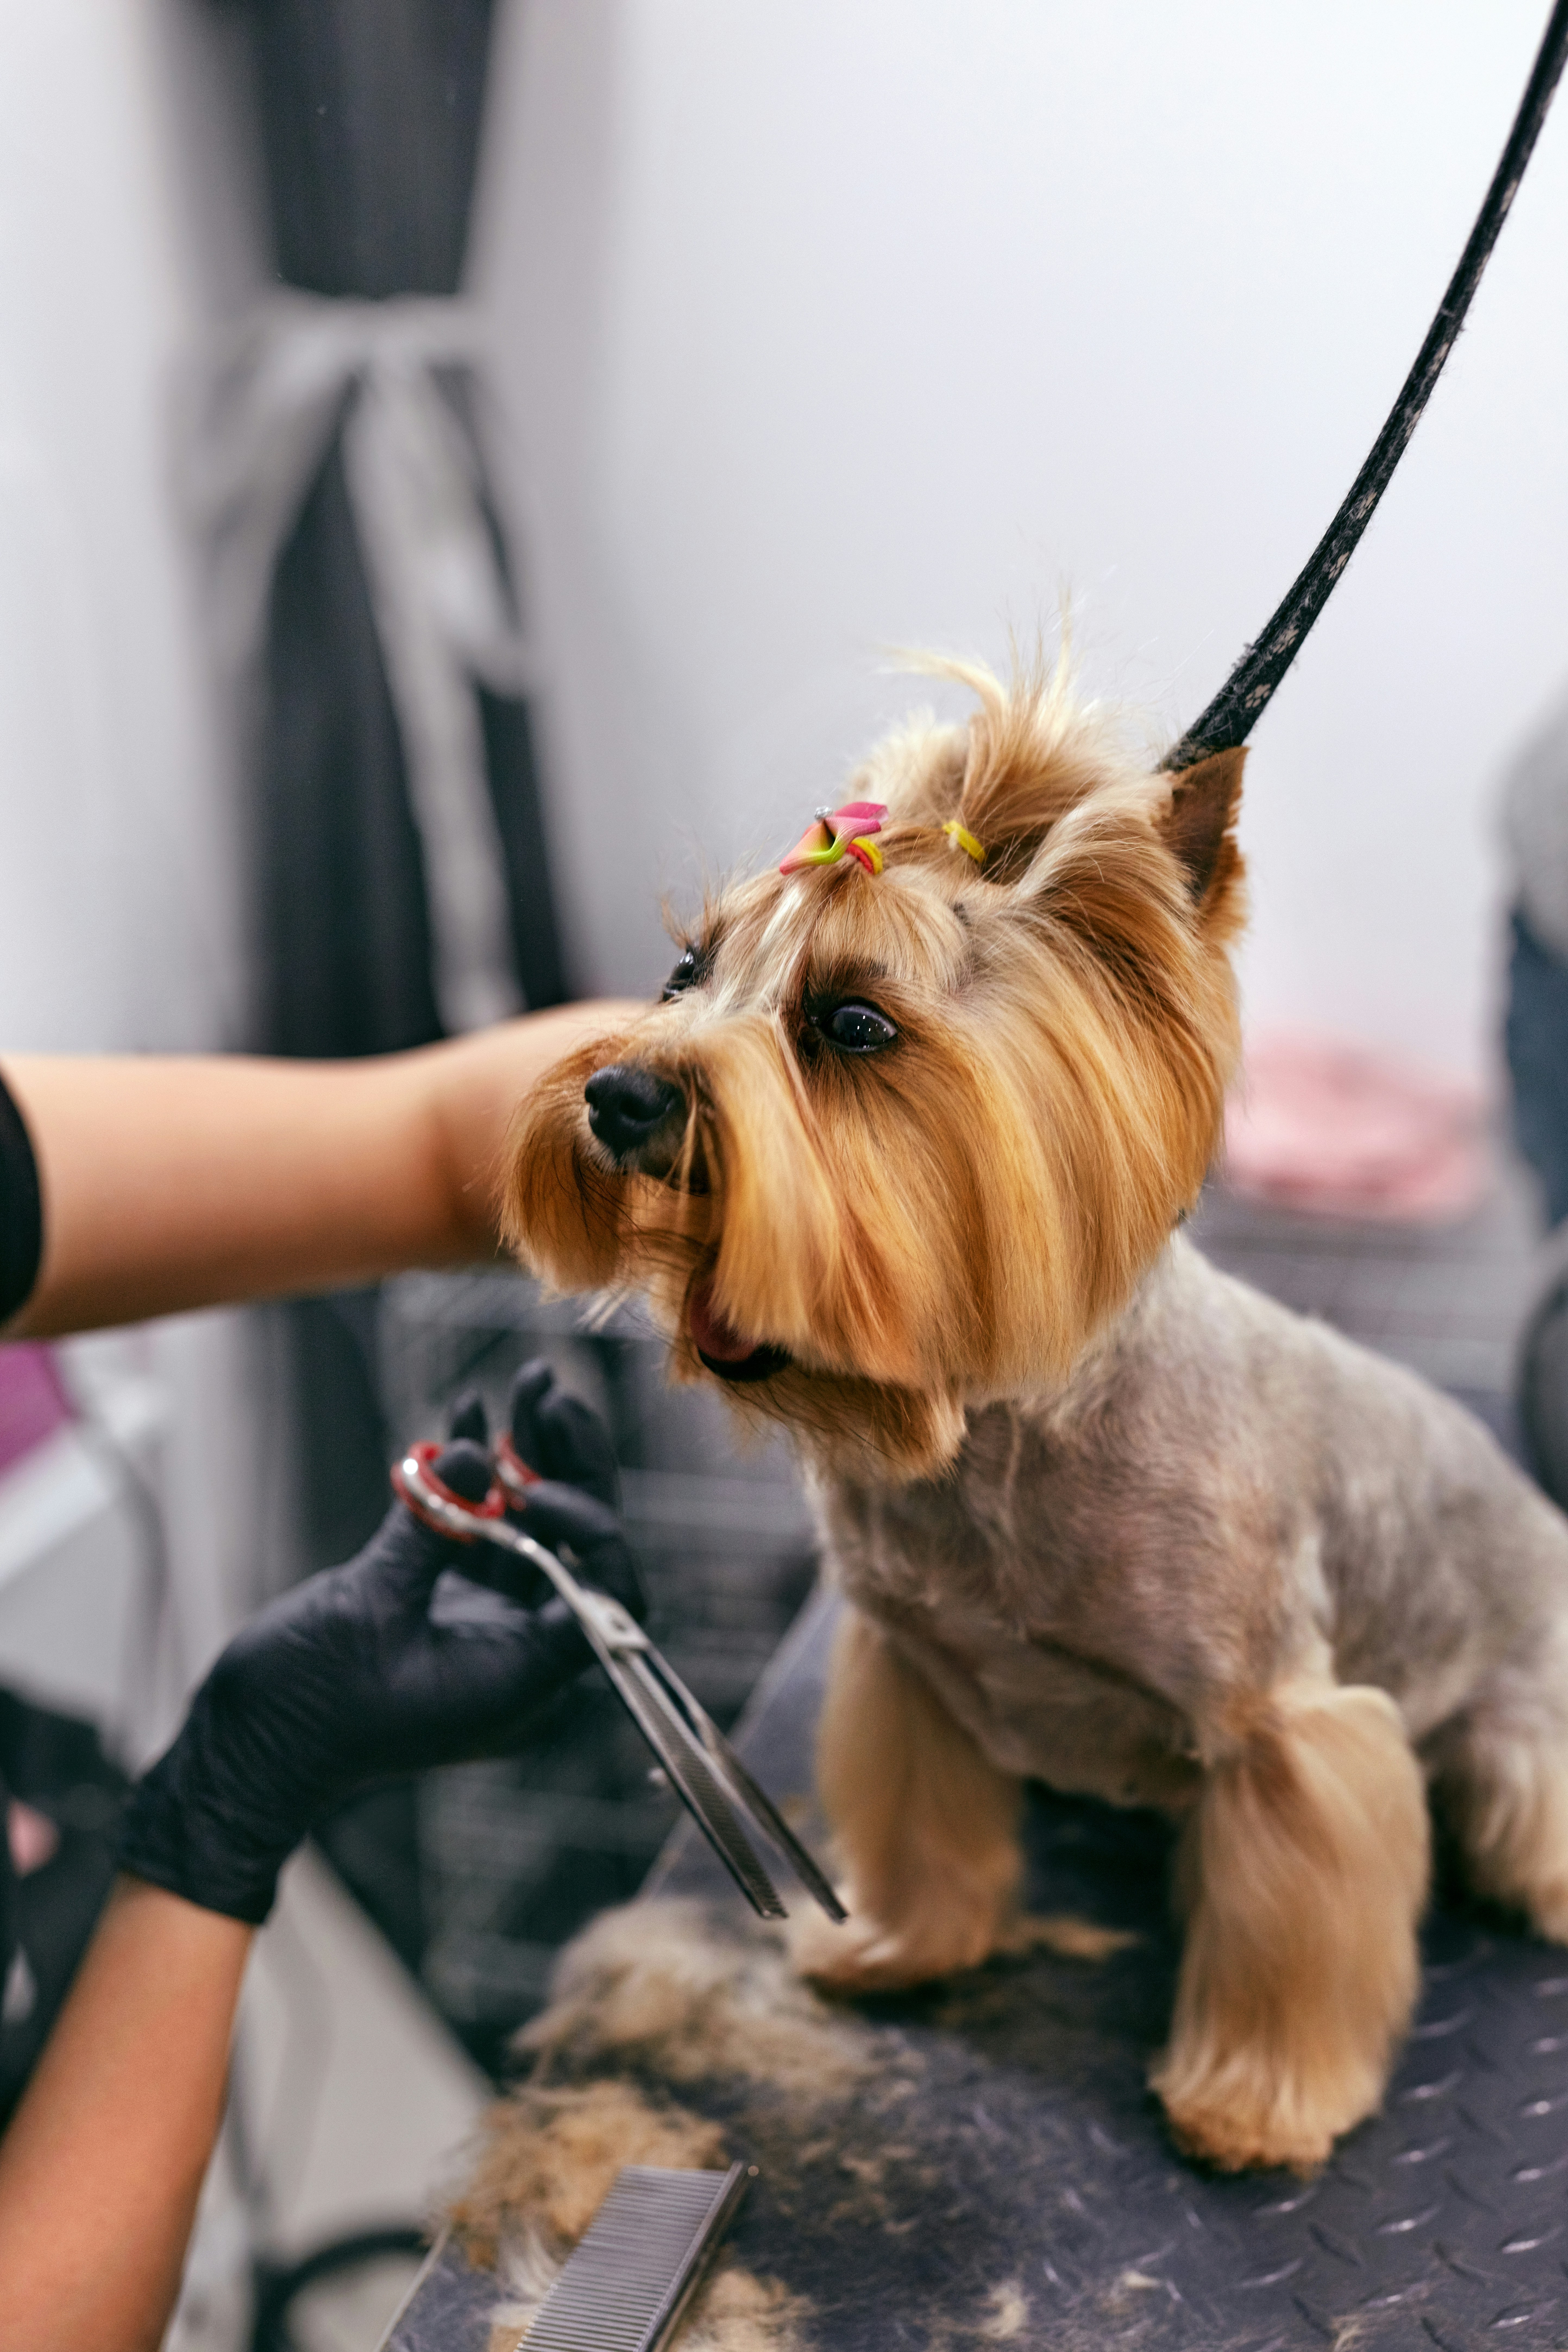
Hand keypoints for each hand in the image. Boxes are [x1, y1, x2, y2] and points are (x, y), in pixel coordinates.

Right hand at [118, 1364, 642, 1923]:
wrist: (250, 1749)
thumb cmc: (309, 1703)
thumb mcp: (370, 1608)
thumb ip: (431, 1532)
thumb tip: (474, 1454)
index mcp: (526, 1677)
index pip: (608, 1594)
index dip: (591, 1529)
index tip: (535, 1489)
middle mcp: (520, 1649)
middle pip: (576, 1545)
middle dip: (569, 1464)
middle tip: (549, 1392)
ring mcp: (486, 1622)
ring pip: (532, 1528)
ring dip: (529, 1455)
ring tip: (528, 1381)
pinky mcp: (446, 1600)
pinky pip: (482, 1529)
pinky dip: (477, 1477)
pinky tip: (470, 1415)